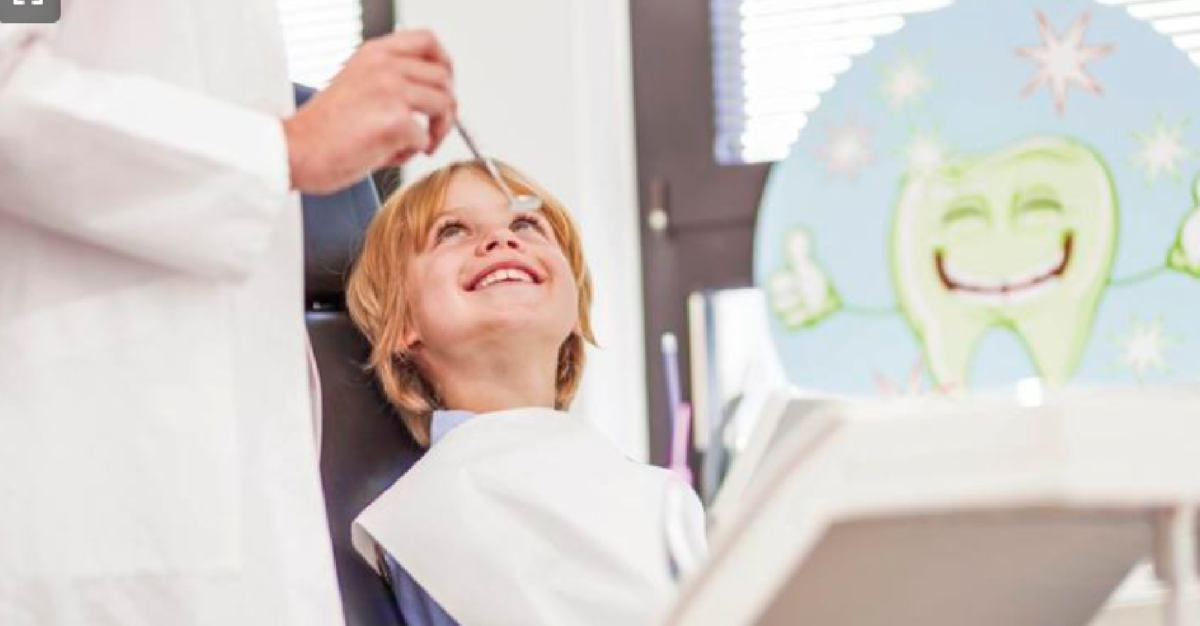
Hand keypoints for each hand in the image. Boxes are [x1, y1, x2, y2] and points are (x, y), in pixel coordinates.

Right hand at [283, 29, 455, 193]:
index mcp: (374, 54)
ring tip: (419, 146)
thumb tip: (430, 96)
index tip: (444, 87)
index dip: (445, 65)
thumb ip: (391, 81)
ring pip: (444, 104)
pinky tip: (388, 156)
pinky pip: (425, 138)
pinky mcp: (396, 121)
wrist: (294, 151)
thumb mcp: (357, 85)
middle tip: (434, 129)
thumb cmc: (321, 129)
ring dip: (438, 130)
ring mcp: (392, 91)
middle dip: (447, 108)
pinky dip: (412, 153)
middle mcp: (384, 66)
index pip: (428, 41)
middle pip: (443, 77)